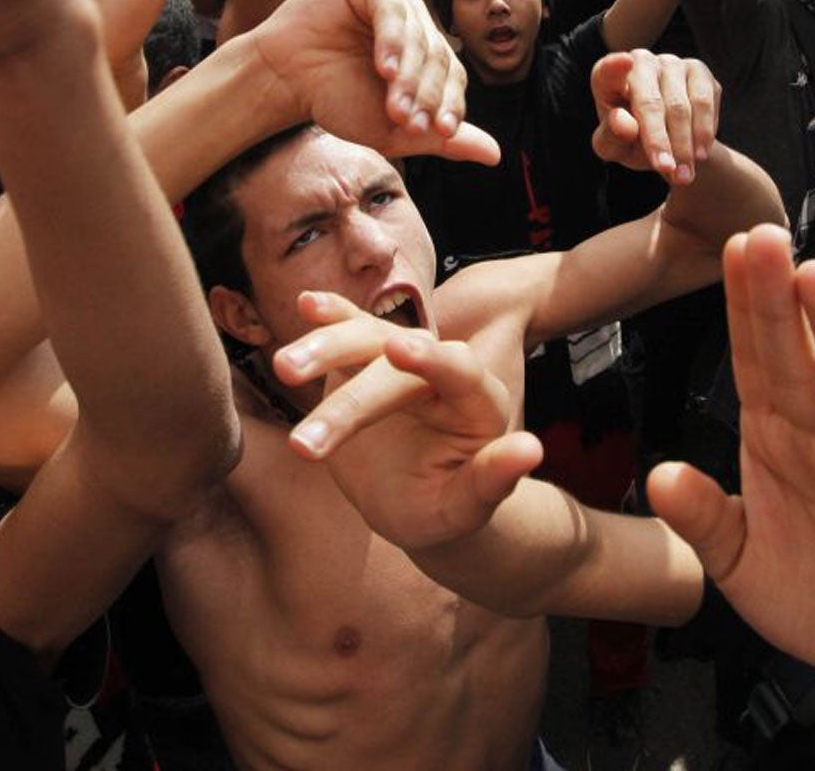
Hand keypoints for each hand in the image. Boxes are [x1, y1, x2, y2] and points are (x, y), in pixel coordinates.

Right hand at [247, 0, 499, 163]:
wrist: (284, 81)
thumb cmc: (335, 100)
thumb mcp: (394, 129)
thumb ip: (442, 140)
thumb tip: (495, 155)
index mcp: (425, 52)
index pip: (453, 75)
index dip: (449, 104)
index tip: (439, 132)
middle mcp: (414, 22)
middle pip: (439, 54)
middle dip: (425, 93)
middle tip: (407, 122)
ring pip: (419, 32)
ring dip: (410, 72)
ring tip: (392, 101)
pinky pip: (391, 6)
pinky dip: (392, 38)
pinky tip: (382, 67)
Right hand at [273, 292, 541, 546]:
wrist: (414, 500)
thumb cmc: (445, 508)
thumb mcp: (466, 507)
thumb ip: (492, 480)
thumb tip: (531, 449)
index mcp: (477, 402)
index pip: (460, 372)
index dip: (432, 359)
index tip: (400, 348)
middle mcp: (439, 371)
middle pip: (396, 368)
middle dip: (352, 397)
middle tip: (311, 420)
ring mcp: (398, 361)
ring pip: (363, 342)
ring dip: (323, 349)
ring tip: (284, 368)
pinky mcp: (365, 360)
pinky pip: (347, 332)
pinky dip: (328, 318)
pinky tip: (306, 305)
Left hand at [590, 49, 720, 183]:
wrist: (668, 141)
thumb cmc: (630, 141)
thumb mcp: (614, 148)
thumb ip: (611, 138)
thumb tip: (623, 122)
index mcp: (607, 77)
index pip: (607, 71)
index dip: (614, 66)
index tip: (624, 62)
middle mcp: (639, 61)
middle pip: (651, 101)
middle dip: (660, 140)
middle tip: (667, 170)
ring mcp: (671, 62)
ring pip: (682, 105)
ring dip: (685, 145)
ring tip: (684, 175)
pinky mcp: (699, 70)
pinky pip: (706, 102)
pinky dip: (703, 133)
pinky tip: (699, 154)